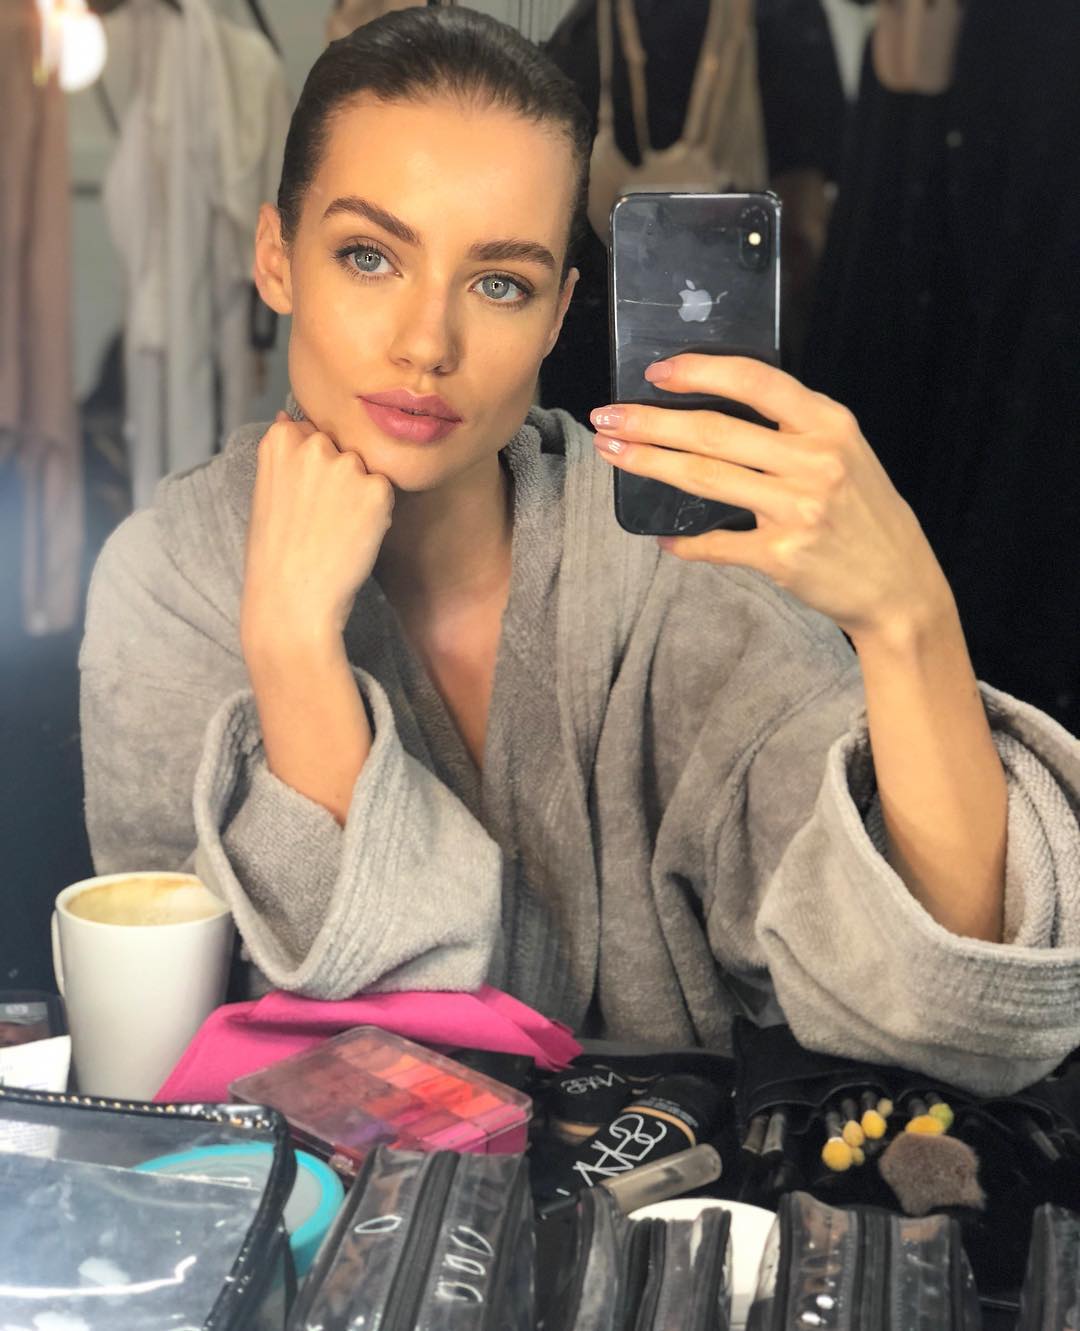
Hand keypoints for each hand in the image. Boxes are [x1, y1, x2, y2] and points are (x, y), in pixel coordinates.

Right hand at [241, 412, 393, 658]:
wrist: (292, 602)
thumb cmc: (276, 554)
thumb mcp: (266, 492)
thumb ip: (284, 454)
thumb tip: (289, 416)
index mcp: (281, 438)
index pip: (313, 434)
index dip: (313, 472)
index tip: (303, 501)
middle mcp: (314, 443)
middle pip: (344, 450)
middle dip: (340, 478)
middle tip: (320, 521)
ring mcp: (347, 465)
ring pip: (367, 471)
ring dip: (360, 496)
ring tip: (334, 531)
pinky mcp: (377, 489)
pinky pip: (385, 494)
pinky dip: (377, 516)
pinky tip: (352, 538)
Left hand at [590, 356, 951, 643]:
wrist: (899, 587)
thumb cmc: (864, 514)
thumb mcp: (845, 452)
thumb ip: (793, 427)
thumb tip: (715, 405)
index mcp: (829, 424)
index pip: (754, 380)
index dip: (698, 371)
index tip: (655, 372)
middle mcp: (814, 461)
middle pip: (713, 430)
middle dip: (649, 421)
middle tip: (606, 417)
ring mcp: (798, 510)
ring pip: (704, 478)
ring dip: (648, 464)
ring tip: (613, 453)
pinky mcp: (782, 556)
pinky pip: (715, 543)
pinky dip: (683, 543)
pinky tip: (660, 538)